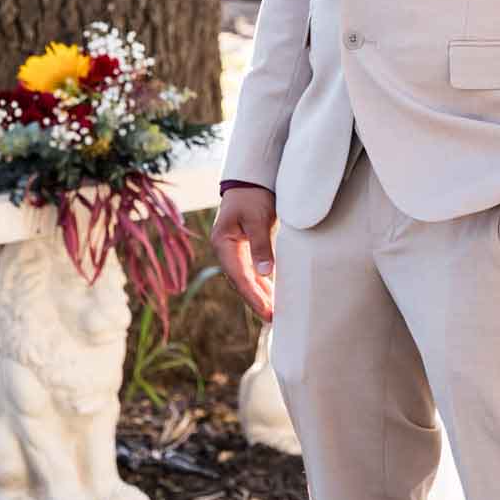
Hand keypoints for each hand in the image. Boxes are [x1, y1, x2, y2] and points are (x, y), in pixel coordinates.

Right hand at [210, 187, 277, 320]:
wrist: (252, 179)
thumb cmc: (253, 195)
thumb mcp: (257, 218)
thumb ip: (261, 245)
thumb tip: (265, 274)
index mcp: (224, 244)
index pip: (239, 276)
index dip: (253, 296)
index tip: (267, 312)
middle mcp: (228, 251)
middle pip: (243, 282)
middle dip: (257, 301)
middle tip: (274, 319)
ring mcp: (237, 251)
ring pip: (249, 279)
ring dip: (262, 295)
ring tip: (276, 313)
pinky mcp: (249, 248)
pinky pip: (256, 271)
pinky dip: (265, 283)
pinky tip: (275, 295)